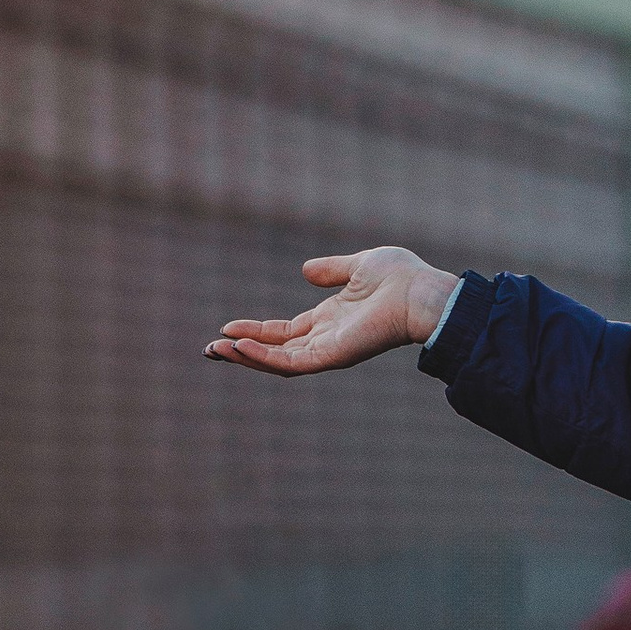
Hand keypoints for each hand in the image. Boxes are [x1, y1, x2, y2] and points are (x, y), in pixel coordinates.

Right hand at [206, 247, 458, 378]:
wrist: (420, 291)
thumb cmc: (400, 278)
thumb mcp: (357, 265)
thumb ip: (330, 270)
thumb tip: (306, 271)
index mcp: (330, 320)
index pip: (284, 332)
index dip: (255, 331)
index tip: (227, 328)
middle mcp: (326, 339)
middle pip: (275, 352)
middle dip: (241, 352)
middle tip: (210, 349)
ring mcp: (328, 351)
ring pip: (277, 362)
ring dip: (245, 358)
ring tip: (216, 350)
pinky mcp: (331, 357)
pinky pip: (290, 363)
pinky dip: (263, 358)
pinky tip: (240, 348)